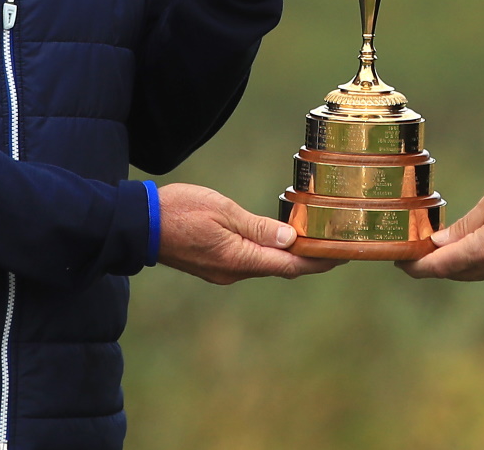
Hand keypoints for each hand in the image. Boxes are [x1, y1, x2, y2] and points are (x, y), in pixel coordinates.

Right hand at [156, 183, 341, 283]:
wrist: (139, 225)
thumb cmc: (179, 211)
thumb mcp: (223, 211)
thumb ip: (258, 227)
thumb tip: (292, 239)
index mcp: (239, 259)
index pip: (290, 265)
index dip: (318, 261)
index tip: (343, 255)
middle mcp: (234, 272)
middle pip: (282, 268)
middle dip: (310, 258)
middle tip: (336, 244)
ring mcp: (223, 272)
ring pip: (266, 264)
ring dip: (290, 255)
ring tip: (315, 239)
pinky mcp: (215, 266)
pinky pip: (251, 261)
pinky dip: (270, 253)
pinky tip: (280, 240)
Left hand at [397, 175, 483, 283]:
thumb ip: (464, 226)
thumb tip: (439, 243)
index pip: (440, 267)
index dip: (416, 267)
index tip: (400, 263)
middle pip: (454, 272)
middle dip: (434, 264)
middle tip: (416, 250)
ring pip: (473, 272)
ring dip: (456, 262)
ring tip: (441, 247)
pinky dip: (477, 260)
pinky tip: (474, 245)